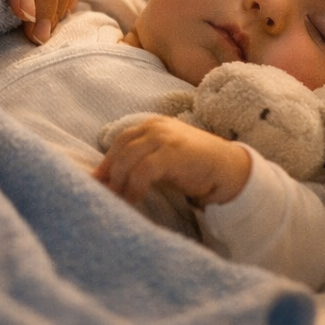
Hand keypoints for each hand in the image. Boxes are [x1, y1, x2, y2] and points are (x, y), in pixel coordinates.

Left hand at [93, 116, 251, 206]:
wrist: (227, 168)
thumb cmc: (193, 166)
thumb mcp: (164, 156)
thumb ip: (141, 160)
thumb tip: (112, 178)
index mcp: (152, 124)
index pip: (121, 141)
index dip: (107, 162)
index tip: (96, 181)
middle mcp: (155, 127)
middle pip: (121, 149)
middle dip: (110, 173)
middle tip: (103, 194)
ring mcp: (164, 138)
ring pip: (128, 160)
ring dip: (119, 183)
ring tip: (117, 200)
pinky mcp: (171, 154)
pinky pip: (142, 171)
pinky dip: (134, 187)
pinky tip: (134, 200)